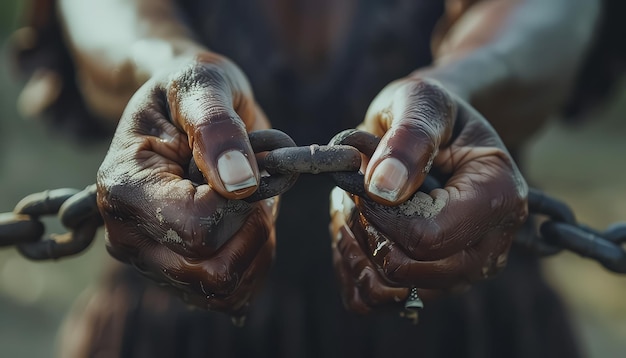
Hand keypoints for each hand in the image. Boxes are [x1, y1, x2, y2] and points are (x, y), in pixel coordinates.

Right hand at [97, 53, 275, 314]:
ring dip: (257, 243)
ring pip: (224, 290)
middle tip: (250, 181)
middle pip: (212, 271)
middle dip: (252, 226)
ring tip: (248, 198)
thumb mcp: (202, 83)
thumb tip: (239, 182)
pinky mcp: (178, 273)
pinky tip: (250, 221)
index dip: (241, 202)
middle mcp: (127, 235)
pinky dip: (255, 260)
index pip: (198, 230)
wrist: (180, 109)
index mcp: (124, 188)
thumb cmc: (188, 91)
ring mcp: (151, 260)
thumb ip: (216, 126)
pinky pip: (231, 294)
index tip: (245, 163)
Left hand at [330, 77, 527, 313]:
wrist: (438, 131)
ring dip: (356, 253)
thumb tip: (383, 188)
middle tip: (353, 196)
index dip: (382, 217)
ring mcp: (461, 270)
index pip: (431, 239)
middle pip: (414, 274)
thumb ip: (408, 138)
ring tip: (351, 210)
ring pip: (393, 294)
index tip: (364, 183)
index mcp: (500, 198)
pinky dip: (352, 270)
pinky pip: (378, 300)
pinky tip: (351, 232)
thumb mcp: (421, 102)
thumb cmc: (433, 112)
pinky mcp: (431, 282)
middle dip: (368, 237)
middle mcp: (489, 245)